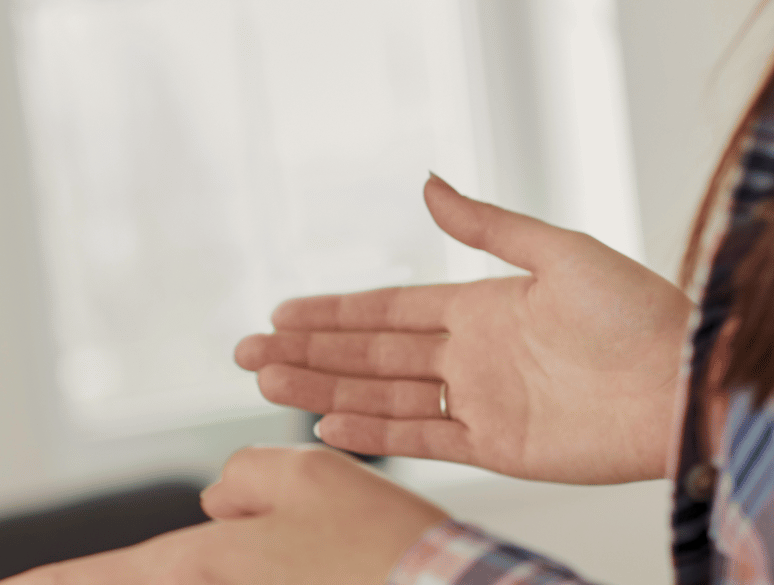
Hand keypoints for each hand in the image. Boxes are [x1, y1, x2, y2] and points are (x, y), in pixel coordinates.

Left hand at [0, 446, 447, 584]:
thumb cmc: (382, 547)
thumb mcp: (306, 476)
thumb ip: (242, 478)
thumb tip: (218, 502)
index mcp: (194, 564)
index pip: (83, 580)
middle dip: (87, 583)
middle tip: (32, 583)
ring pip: (187, 582)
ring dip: (200, 565)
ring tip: (280, 537)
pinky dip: (250, 570)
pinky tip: (297, 556)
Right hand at [234, 175, 690, 483]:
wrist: (683, 383)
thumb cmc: (639, 314)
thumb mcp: (560, 252)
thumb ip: (487, 226)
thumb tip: (428, 184)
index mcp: (481, 307)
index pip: (387, 311)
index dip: (332, 311)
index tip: (280, 313)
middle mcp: (471, 356)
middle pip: (371, 354)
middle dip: (307, 351)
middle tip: (248, 352)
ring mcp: (479, 403)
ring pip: (383, 395)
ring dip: (324, 388)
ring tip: (269, 383)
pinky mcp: (496, 447)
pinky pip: (423, 439)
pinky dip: (375, 432)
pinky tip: (330, 420)